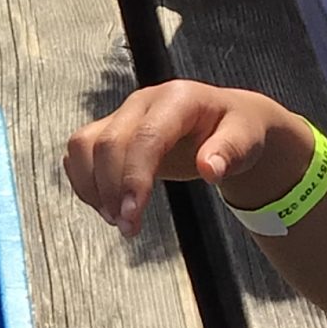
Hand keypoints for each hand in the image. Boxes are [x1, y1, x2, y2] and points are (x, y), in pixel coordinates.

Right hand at [63, 80, 300, 239]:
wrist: (225, 122)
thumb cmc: (238, 131)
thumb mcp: (247, 139)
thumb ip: (230, 152)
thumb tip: (210, 169)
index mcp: (178, 99)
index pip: (145, 137)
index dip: (133, 177)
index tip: (132, 216)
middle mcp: (143, 102)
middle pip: (108, 143)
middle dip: (111, 190)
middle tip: (127, 228)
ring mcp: (122, 115)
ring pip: (83, 145)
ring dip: (91, 186)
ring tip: (115, 219)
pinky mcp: (109, 130)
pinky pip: (79, 153)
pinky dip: (84, 182)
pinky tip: (105, 205)